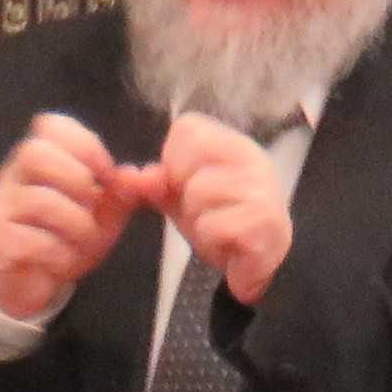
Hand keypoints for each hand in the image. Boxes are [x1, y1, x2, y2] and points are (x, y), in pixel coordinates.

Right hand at [0, 113, 158, 318]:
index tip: (107, 174)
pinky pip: (29, 241)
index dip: (85, 144)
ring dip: (76, 224)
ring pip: (39, 201)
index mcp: (39, 158)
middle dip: (77, 179)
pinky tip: (64, 260)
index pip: (50, 125)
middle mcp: (12, 175)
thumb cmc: (66, 236)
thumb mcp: (102, 213)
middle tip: (92, 206)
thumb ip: (122, 193)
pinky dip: (59, 253)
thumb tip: (137, 174)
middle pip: (34, 153)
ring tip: (85, 240)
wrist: (31, 282)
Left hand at [156, 112, 292, 304]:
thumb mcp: (180, 199)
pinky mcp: (266, 221)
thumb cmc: (222, 221)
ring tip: (219, 229)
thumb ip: (152, 184)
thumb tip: (124, 176)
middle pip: (187, 160)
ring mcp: (262, 187)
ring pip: (198, 195)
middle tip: (205, 211)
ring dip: (200, 223)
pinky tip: (230, 245)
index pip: (186, 129)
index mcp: (231, 143)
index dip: (175, 160)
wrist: (259, 263)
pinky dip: (213, 242)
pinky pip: (214, 227)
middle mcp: (251, 157)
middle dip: (185, 194)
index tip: (189, 184)